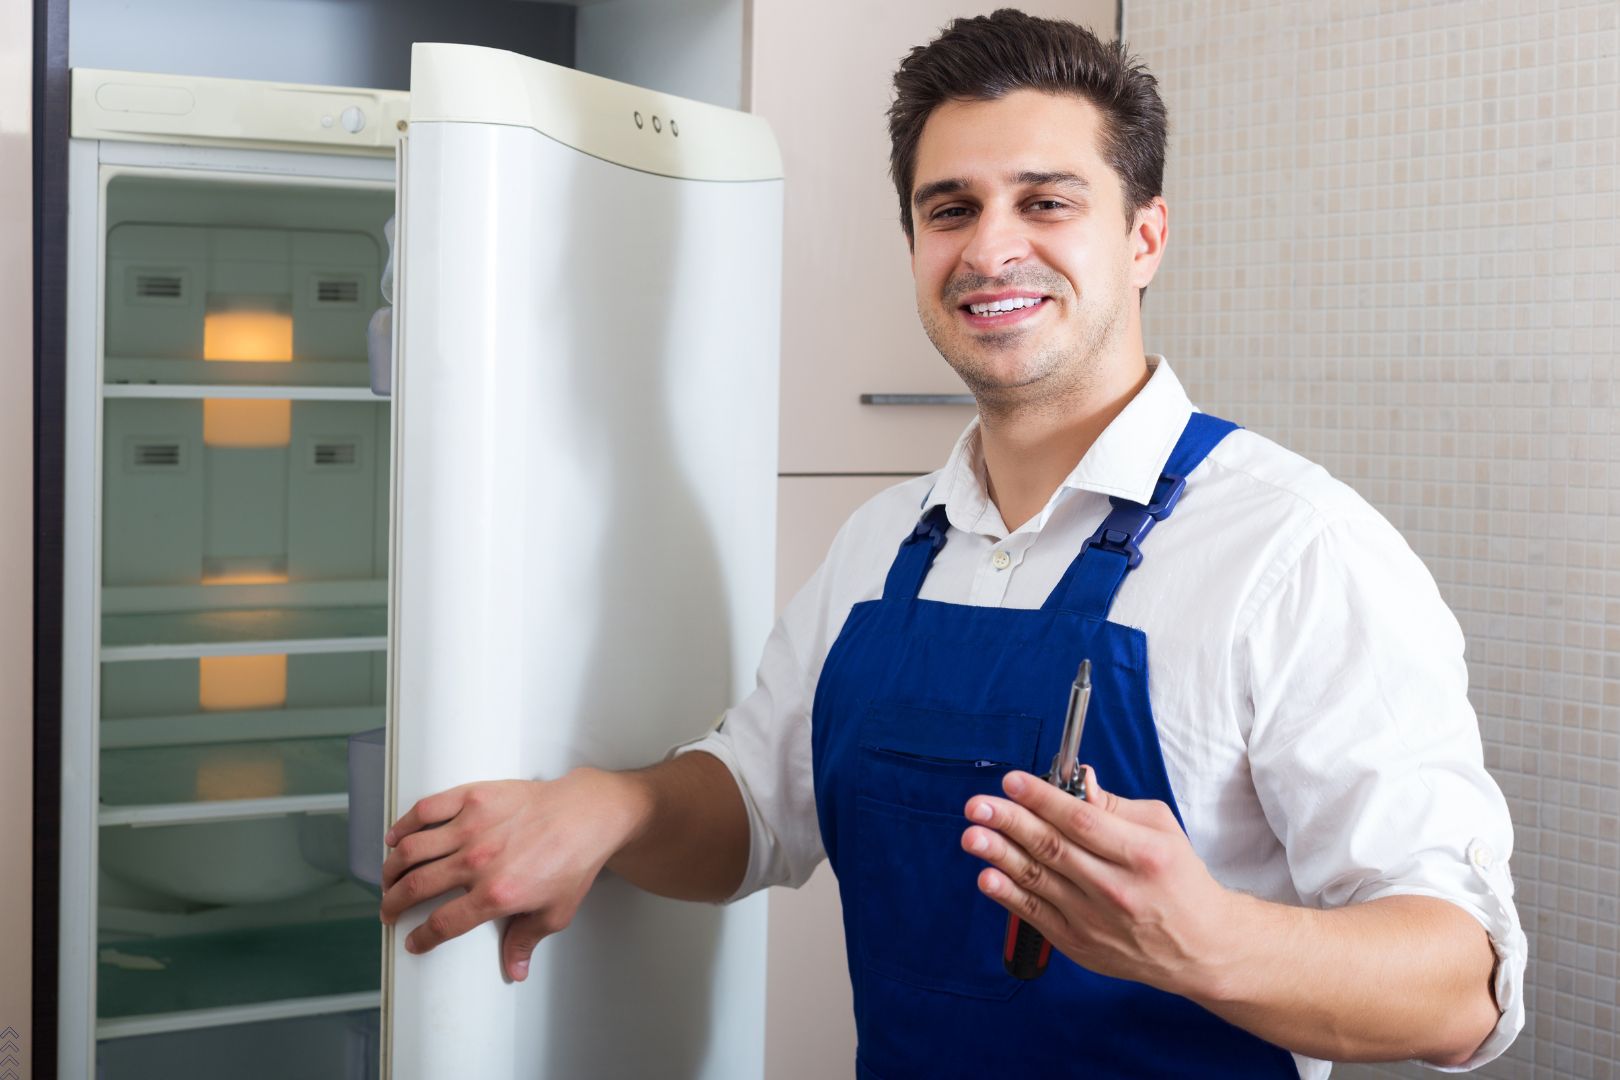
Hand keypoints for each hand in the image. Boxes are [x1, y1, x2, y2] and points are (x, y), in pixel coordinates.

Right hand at [380, 768, 643, 981]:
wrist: (587, 815)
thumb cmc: (574, 859)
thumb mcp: (556, 912)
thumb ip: (527, 941)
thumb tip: (515, 969)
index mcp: (496, 894)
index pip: (443, 924)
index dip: (422, 937)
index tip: (413, 941)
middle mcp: (478, 861)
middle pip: (416, 887)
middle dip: (395, 904)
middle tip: (390, 910)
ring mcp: (472, 827)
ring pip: (412, 850)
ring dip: (391, 868)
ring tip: (388, 879)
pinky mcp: (474, 797)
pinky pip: (427, 810)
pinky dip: (404, 824)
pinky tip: (396, 837)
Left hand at [961, 766, 1238, 998]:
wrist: (1200, 948)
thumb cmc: (1179, 880)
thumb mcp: (1162, 830)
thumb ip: (1115, 806)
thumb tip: (1077, 779)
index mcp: (1142, 855)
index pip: (1082, 821)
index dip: (1043, 799)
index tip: (1012, 781)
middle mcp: (1117, 889)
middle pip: (1053, 849)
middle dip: (1010, 822)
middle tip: (979, 805)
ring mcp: (1095, 921)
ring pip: (1038, 880)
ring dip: (1000, 855)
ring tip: (973, 834)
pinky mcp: (1079, 944)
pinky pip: (1035, 915)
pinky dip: (1008, 896)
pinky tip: (987, 876)